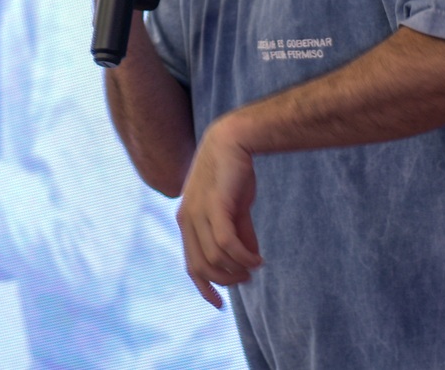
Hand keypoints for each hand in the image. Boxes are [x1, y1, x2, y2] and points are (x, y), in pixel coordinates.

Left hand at [176, 119, 262, 307]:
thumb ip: (239, 234)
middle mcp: (187, 219)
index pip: (191, 265)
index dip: (204, 287)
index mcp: (187, 221)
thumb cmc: (232, 174)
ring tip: (255, 267)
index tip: (218, 304)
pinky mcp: (215, 206)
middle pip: (203, 267)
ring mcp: (198, 213)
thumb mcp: (234, 210)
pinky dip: (243, 258)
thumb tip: (249, 261)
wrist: (232, 139)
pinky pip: (227, 244)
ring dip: (238, 269)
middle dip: (227, 280)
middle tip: (248, 278)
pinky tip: (258, 260)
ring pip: (216, 259)